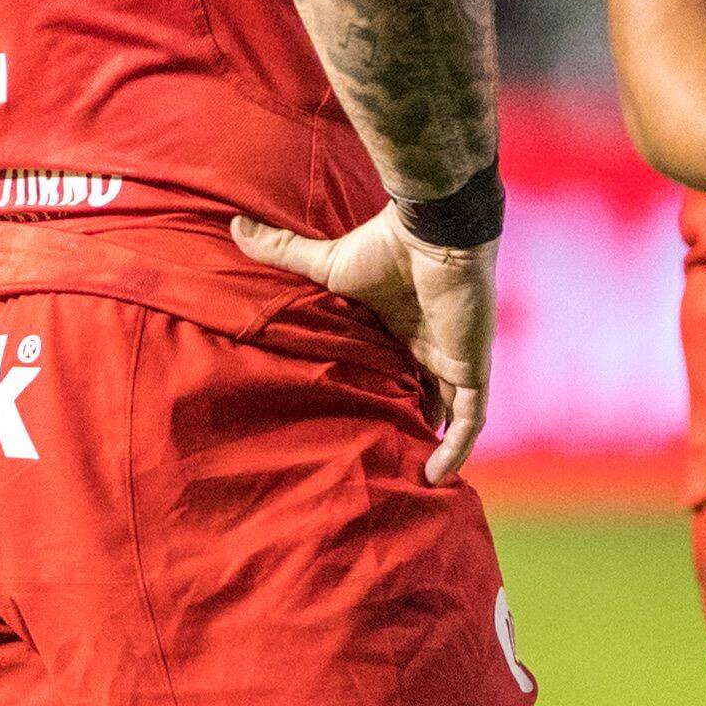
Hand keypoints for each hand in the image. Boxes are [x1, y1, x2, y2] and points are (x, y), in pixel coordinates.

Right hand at [235, 204, 495, 482]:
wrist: (431, 234)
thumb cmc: (384, 246)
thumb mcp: (325, 263)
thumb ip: (282, 252)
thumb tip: (234, 226)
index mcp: (401, 328)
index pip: (397, 372)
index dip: (384, 399)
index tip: (359, 428)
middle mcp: (430, 346)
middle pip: (424, 396)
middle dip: (409, 427)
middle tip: (384, 462)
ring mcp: (455, 358)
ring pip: (451, 414)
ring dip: (436, 444)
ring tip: (410, 480)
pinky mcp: (472, 367)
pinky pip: (471, 418)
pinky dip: (459, 445)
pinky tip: (438, 474)